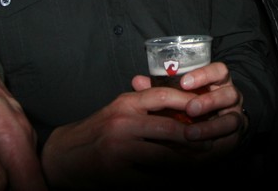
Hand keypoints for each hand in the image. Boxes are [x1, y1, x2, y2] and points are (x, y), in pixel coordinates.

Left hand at [0, 58, 45, 190]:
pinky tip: (0, 176)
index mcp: (16, 138)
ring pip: (26, 169)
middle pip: (33, 178)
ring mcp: (22, 131)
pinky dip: (12, 172)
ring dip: (16, 183)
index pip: (33, 183)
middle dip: (20, 189)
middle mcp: (26, 135)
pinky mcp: (15, 131)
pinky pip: (19, 158)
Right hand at [41, 83, 224, 187]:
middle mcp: (123, 123)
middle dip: (195, 138)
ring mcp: (119, 150)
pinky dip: (169, 184)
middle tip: (213, 144)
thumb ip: (146, 105)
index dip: (189, 102)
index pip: (163, 95)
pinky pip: (151, 182)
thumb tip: (187, 105)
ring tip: (204, 167)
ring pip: (164, 158)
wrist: (63, 156)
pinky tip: (181, 184)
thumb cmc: (98, 131)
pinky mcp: (116, 175)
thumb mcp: (120, 110)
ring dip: (188, 164)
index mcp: (125, 103)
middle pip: (169, 129)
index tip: (207, 110)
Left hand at [132, 61, 247, 151]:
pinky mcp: (234, 138)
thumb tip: (137, 81)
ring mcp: (234, 117)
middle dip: (209, 101)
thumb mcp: (177, 96)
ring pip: (232, 119)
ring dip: (211, 127)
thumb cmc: (190, 107)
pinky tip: (198, 148)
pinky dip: (213, 144)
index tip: (184, 82)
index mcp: (217, 82)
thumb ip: (160, 89)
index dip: (204, 75)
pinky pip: (230, 140)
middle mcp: (229, 97)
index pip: (218, 71)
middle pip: (229, 94)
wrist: (210, 129)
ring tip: (191, 134)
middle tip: (190, 109)